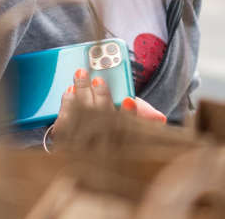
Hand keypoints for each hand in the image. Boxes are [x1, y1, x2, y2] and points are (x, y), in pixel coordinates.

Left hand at [48, 68, 166, 148]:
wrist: (88, 140)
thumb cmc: (115, 121)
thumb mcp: (134, 117)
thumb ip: (145, 114)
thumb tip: (160, 118)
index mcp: (122, 141)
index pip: (128, 130)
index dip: (129, 115)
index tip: (128, 100)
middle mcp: (102, 148)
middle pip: (101, 121)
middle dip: (100, 98)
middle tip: (98, 80)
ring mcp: (81, 146)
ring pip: (81, 119)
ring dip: (81, 95)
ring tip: (81, 74)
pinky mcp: (64, 140)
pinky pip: (63, 123)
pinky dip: (66, 104)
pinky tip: (70, 91)